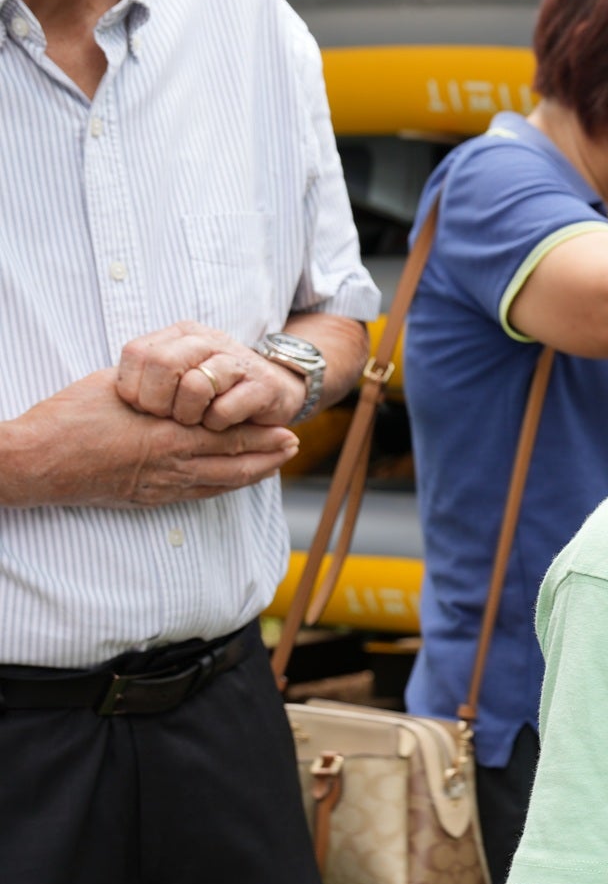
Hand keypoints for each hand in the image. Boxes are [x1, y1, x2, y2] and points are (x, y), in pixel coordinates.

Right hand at [0, 370, 297, 508]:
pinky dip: (222, 488)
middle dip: (268, 455)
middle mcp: (173, 466)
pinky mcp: (148, 499)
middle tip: (293, 445)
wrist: (38, 461)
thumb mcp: (120, 389)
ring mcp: (161, 487)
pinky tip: (232, 483)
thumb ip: (157, 390)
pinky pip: (197, 496)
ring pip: (220, 483)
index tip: (284, 426)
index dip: (261, 433)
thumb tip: (180, 383)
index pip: (230, 435)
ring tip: (275, 465)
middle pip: (234, 463)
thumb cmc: (71, 418)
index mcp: (170, 436)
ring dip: (252, 474)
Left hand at [116, 322, 305, 429]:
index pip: (138, 353)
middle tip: (167, 418)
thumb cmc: (214, 391)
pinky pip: (224, 409)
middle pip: (163, 364)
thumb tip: (105, 393)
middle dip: (158, 401)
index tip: (143, 407)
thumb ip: (147, 375)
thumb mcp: (177, 375)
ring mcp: (237, 361)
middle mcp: (208, 340)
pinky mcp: (262, 385)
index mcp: (181, 334)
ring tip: (195, 421)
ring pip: (194, 386)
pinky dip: (215, 424)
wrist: (274, 391)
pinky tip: (219, 425)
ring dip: (188, 415)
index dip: (133, 387)